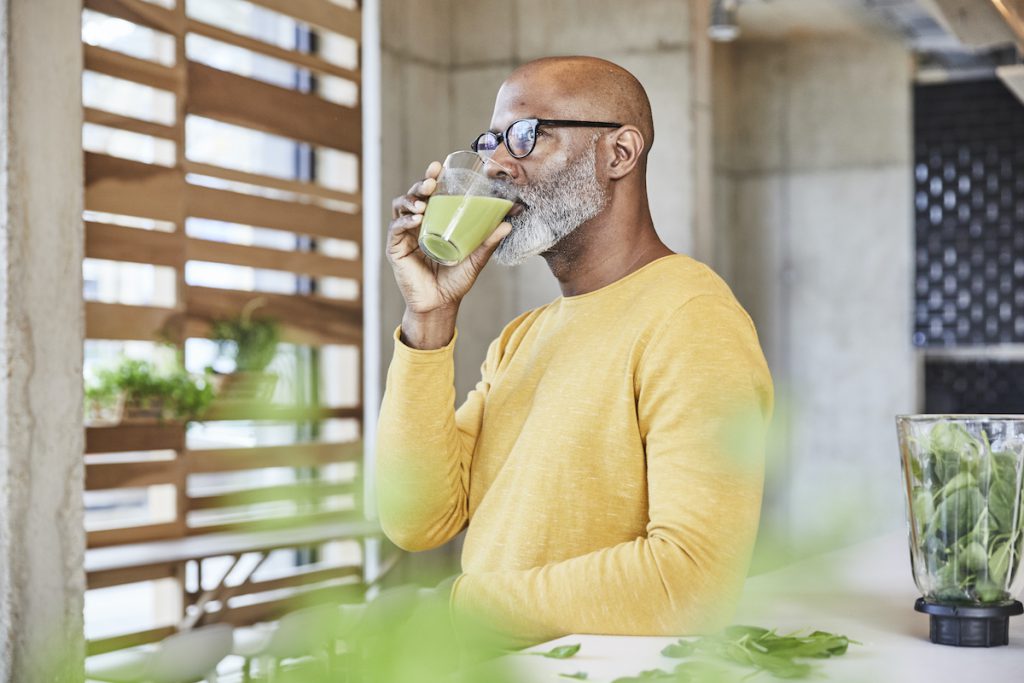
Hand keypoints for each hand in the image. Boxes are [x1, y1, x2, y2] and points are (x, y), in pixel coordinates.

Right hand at [387, 161, 512, 317]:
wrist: (440, 304)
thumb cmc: (456, 281)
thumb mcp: (475, 259)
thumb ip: (488, 242)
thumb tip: (508, 223)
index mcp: (434, 221)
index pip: (429, 194)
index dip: (431, 178)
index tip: (438, 166)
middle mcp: (417, 225)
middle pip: (413, 195)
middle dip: (420, 185)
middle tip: (432, 183)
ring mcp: (405, 236)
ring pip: (400, 207)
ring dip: (410, 200)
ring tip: (423, 204)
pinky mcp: (395, 249)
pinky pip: (395, 229)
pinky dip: (404, 222)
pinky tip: (416, 221)